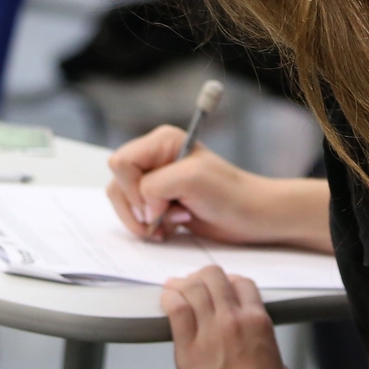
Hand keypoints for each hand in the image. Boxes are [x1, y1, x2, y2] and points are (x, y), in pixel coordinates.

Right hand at [106, 125, 278, 245]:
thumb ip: (154, 186)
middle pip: (118, 184)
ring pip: (124, 202)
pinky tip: (173, 227)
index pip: (121, 163)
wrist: (250, 216)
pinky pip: (136, 215)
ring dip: (145, 220)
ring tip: (174, 221)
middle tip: (164, 216)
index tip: (156, 204)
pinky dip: (150, 227)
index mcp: (162, 141)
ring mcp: (156, 180)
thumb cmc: (229, 193)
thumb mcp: (192, 179)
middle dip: (137, 208)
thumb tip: (143, 207)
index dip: (132, 189)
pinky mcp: (159, 201)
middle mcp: (156, 157)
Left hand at [161, 266, 304, 368]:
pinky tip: (167, 299)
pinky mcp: (188, 349)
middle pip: (214, 277)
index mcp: (259, 321)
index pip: (241, 282)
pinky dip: (170, 298)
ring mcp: (210, 332)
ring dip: (184, 284)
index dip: (229, 281)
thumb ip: (261, 342)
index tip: (220, 287)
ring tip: (176, 288)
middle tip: (195, 284)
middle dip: (203, 277)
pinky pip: (176, 310)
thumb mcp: (275, 361)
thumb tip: (253, 343)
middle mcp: (234, 319)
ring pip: (193, 287)